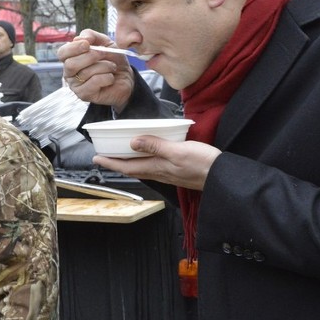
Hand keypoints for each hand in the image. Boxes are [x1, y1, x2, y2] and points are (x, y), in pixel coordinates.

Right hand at [57, 30, 133, 111]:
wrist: (126, 78)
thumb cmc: (112, 60)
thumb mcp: (104, 42)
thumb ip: (91, 36)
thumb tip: (79, 38)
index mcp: (71, 58)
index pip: (62, 53)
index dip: (73, 48)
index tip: (87, 44)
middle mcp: (69, 73)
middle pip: (71, 64)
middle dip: (90, 56)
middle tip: (104, 54)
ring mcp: (75, 85)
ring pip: (85, 73)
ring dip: (104, 66)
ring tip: (112, 66)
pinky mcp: (84, 95)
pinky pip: (94, 82)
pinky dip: (106, 77)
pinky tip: (111, 78)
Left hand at [93, 137, 220, 190]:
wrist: (222, 176)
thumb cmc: (203, 164)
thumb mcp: (178, 151)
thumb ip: (156, 146)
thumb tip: (133, 142)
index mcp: (157, 167)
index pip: (127, 166)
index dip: (111, 162)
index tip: (97, 158)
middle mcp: (160, 172)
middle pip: (132, 168)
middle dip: (117, 163)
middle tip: (104, 156)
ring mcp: (168, 173)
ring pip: (142, 168)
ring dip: (129, 162)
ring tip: (121, 156)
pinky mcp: (177, 171)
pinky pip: (154, 167)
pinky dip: (145, 161)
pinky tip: (148, 157)